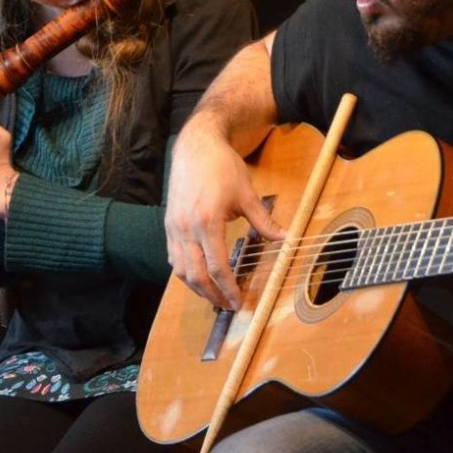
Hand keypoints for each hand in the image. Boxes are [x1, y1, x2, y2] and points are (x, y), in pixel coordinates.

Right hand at [165, 121, 284, 309]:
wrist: (196, 146)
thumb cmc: (222, 167)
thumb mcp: (247, 194)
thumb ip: (263, 221)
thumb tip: (284, 239)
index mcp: (207, 222)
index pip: (217, 267)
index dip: (228, 288)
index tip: (238, 302)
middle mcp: (186, 228)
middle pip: (196, 276)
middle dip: (212, 295)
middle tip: (227, 306)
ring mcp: (174, 227)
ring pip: (180, 270)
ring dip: (197, 287)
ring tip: (213, 296)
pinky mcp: (169, 224)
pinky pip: (173, 257)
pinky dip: (184, 272)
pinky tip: (197, 276)